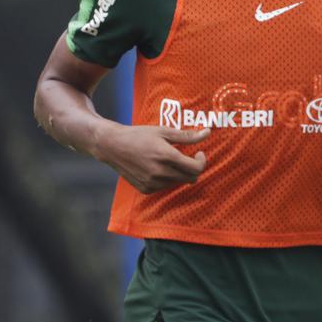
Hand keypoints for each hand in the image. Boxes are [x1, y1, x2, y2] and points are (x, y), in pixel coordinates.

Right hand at [96, 124, 210, 193]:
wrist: (113, 146)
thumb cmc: (139, 135)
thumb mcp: (163, 131)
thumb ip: (187, 136)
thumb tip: (208, 132)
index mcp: (166, 156)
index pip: (196, 168)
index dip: (202, 161)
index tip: (199, 153)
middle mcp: (160, 172)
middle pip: (190, 177)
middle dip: (193, 167)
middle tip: (187, 156)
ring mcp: (152, 183)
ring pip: (178, 183)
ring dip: (179, 173)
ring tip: (168, 160)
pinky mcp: (146, 189)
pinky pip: (165, 187)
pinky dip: (167, 178)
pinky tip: (157, 167)